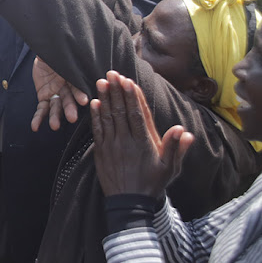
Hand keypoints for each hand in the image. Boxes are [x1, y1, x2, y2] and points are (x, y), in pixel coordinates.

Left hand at [31, 57, 88, 131]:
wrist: (45, 50)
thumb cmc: (57, 50)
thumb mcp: (62, 52)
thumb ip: (67, 56)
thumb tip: (74, 46)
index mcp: (74, 77)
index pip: (78, 87)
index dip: (80, 94)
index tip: (84, 100)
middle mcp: (67, 88)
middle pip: (69, 100)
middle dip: (70, 109)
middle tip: (72, 118)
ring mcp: (56, 93)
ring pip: (56, 108)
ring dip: (56, 117)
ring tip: (54, 126)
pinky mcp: (44, 96)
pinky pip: (41, 109)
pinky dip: (38, 118)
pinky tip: (35, 127)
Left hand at [91, 71, 194, 197]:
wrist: (130, 203)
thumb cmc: (152, 184)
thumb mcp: (170, 168)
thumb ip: (175, 148)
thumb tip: (182, 130)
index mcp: (144, 142)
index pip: (137, 114)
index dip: (132, 96)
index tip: (128, 80)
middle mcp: (126, 141)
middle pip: (120, 111)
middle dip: (116, 90)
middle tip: (112, 73)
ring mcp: (112, 145)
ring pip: (108, 117)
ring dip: (104, 98)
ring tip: (101, 81)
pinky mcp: (101, 151)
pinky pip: (97, 130)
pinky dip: (96, 116)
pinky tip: (94, 103)